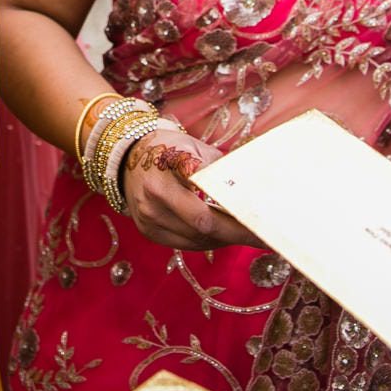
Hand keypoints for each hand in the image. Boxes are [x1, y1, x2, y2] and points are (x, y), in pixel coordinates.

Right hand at [122, 128, 262, 250]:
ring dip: (224, 239)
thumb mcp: (193, 147)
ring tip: (247, 234)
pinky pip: (184, 244)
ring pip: (196, 240)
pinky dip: (207, 241)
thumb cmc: (167, 146)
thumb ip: (219, 168)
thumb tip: (251, 187)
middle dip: (236, 234)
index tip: (261, 224)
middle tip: (264, 238)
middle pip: (203, 227)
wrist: (126, 155)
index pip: (207, 206)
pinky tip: (223, 236)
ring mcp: (148, 219)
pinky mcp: (148, 231)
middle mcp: (153, 200)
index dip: (235, 218)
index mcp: (165, 175)